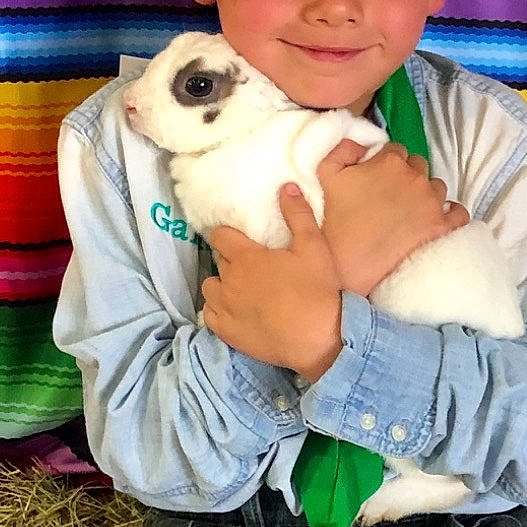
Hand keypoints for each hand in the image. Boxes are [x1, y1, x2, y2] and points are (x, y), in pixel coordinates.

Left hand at [202, 185, 342, 380]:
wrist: (317, 340)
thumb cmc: (317, 290)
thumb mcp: (314, 247)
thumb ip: (298, 215)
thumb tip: (285, 187)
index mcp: (246, 257)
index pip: (221, 236)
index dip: (228, 235)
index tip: (238, 240)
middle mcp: (229, 280)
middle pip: (219, 262)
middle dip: (231, 260)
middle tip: (252, 267)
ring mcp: (224, 308)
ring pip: (210, 287)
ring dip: (221, 284)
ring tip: (240, 289)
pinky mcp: (226, 332)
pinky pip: (209, 315)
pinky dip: (217, 309)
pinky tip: (233, 311)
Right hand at [316, 138, 469, 296]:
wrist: (354, 267)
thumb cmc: (337, 224)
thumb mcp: (326, 176)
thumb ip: (341, 150)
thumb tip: (359, 143)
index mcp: (390, 162)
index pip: (395, 150)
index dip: (385, 163)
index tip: (377, 179)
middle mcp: (416, 177)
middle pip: (418, 165)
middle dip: (407, 175)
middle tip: (392, 196)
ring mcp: (433, 202)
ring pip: (437, 186)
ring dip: (426, 193)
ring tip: (411, 211)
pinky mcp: (443, 227)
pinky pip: (459, 212)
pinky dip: (451, 213)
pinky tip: (439, 219)